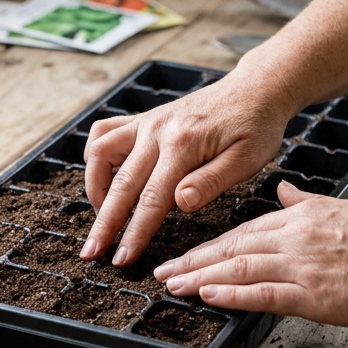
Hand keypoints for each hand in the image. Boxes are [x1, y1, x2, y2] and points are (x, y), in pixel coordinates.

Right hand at [81, 69, 294, 264]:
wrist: (256, 89)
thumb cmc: (255, 126)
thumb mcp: (247, 159)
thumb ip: (211, 181)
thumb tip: (181, 203)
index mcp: (183, 145)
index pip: (151, 199)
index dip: (134, 233)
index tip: (122, 259)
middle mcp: (157, 131)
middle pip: (120, 184)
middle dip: (103, 223)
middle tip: (91, 253)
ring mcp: (146, 122)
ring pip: (100, 153)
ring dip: (95, 187)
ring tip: (101, 215)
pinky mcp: (144, 119)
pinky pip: (105, 131)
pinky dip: (95, 155)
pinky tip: (102, 176)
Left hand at [153, 181, 347, 327]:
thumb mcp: (345, 207)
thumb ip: (306, 201)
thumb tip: (282, 189)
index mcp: (301, 217)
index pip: (244, 230)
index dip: (211, 243)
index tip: (189, 251)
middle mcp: (295, 238)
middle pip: (231, 248)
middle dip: (193, 259)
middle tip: (163, 270)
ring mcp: (302, 267)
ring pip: (238, 269)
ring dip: (200, 277)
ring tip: (173, 285)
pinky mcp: (312, 296)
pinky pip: (262, 294)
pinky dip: (231, 295)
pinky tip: (207, 296)